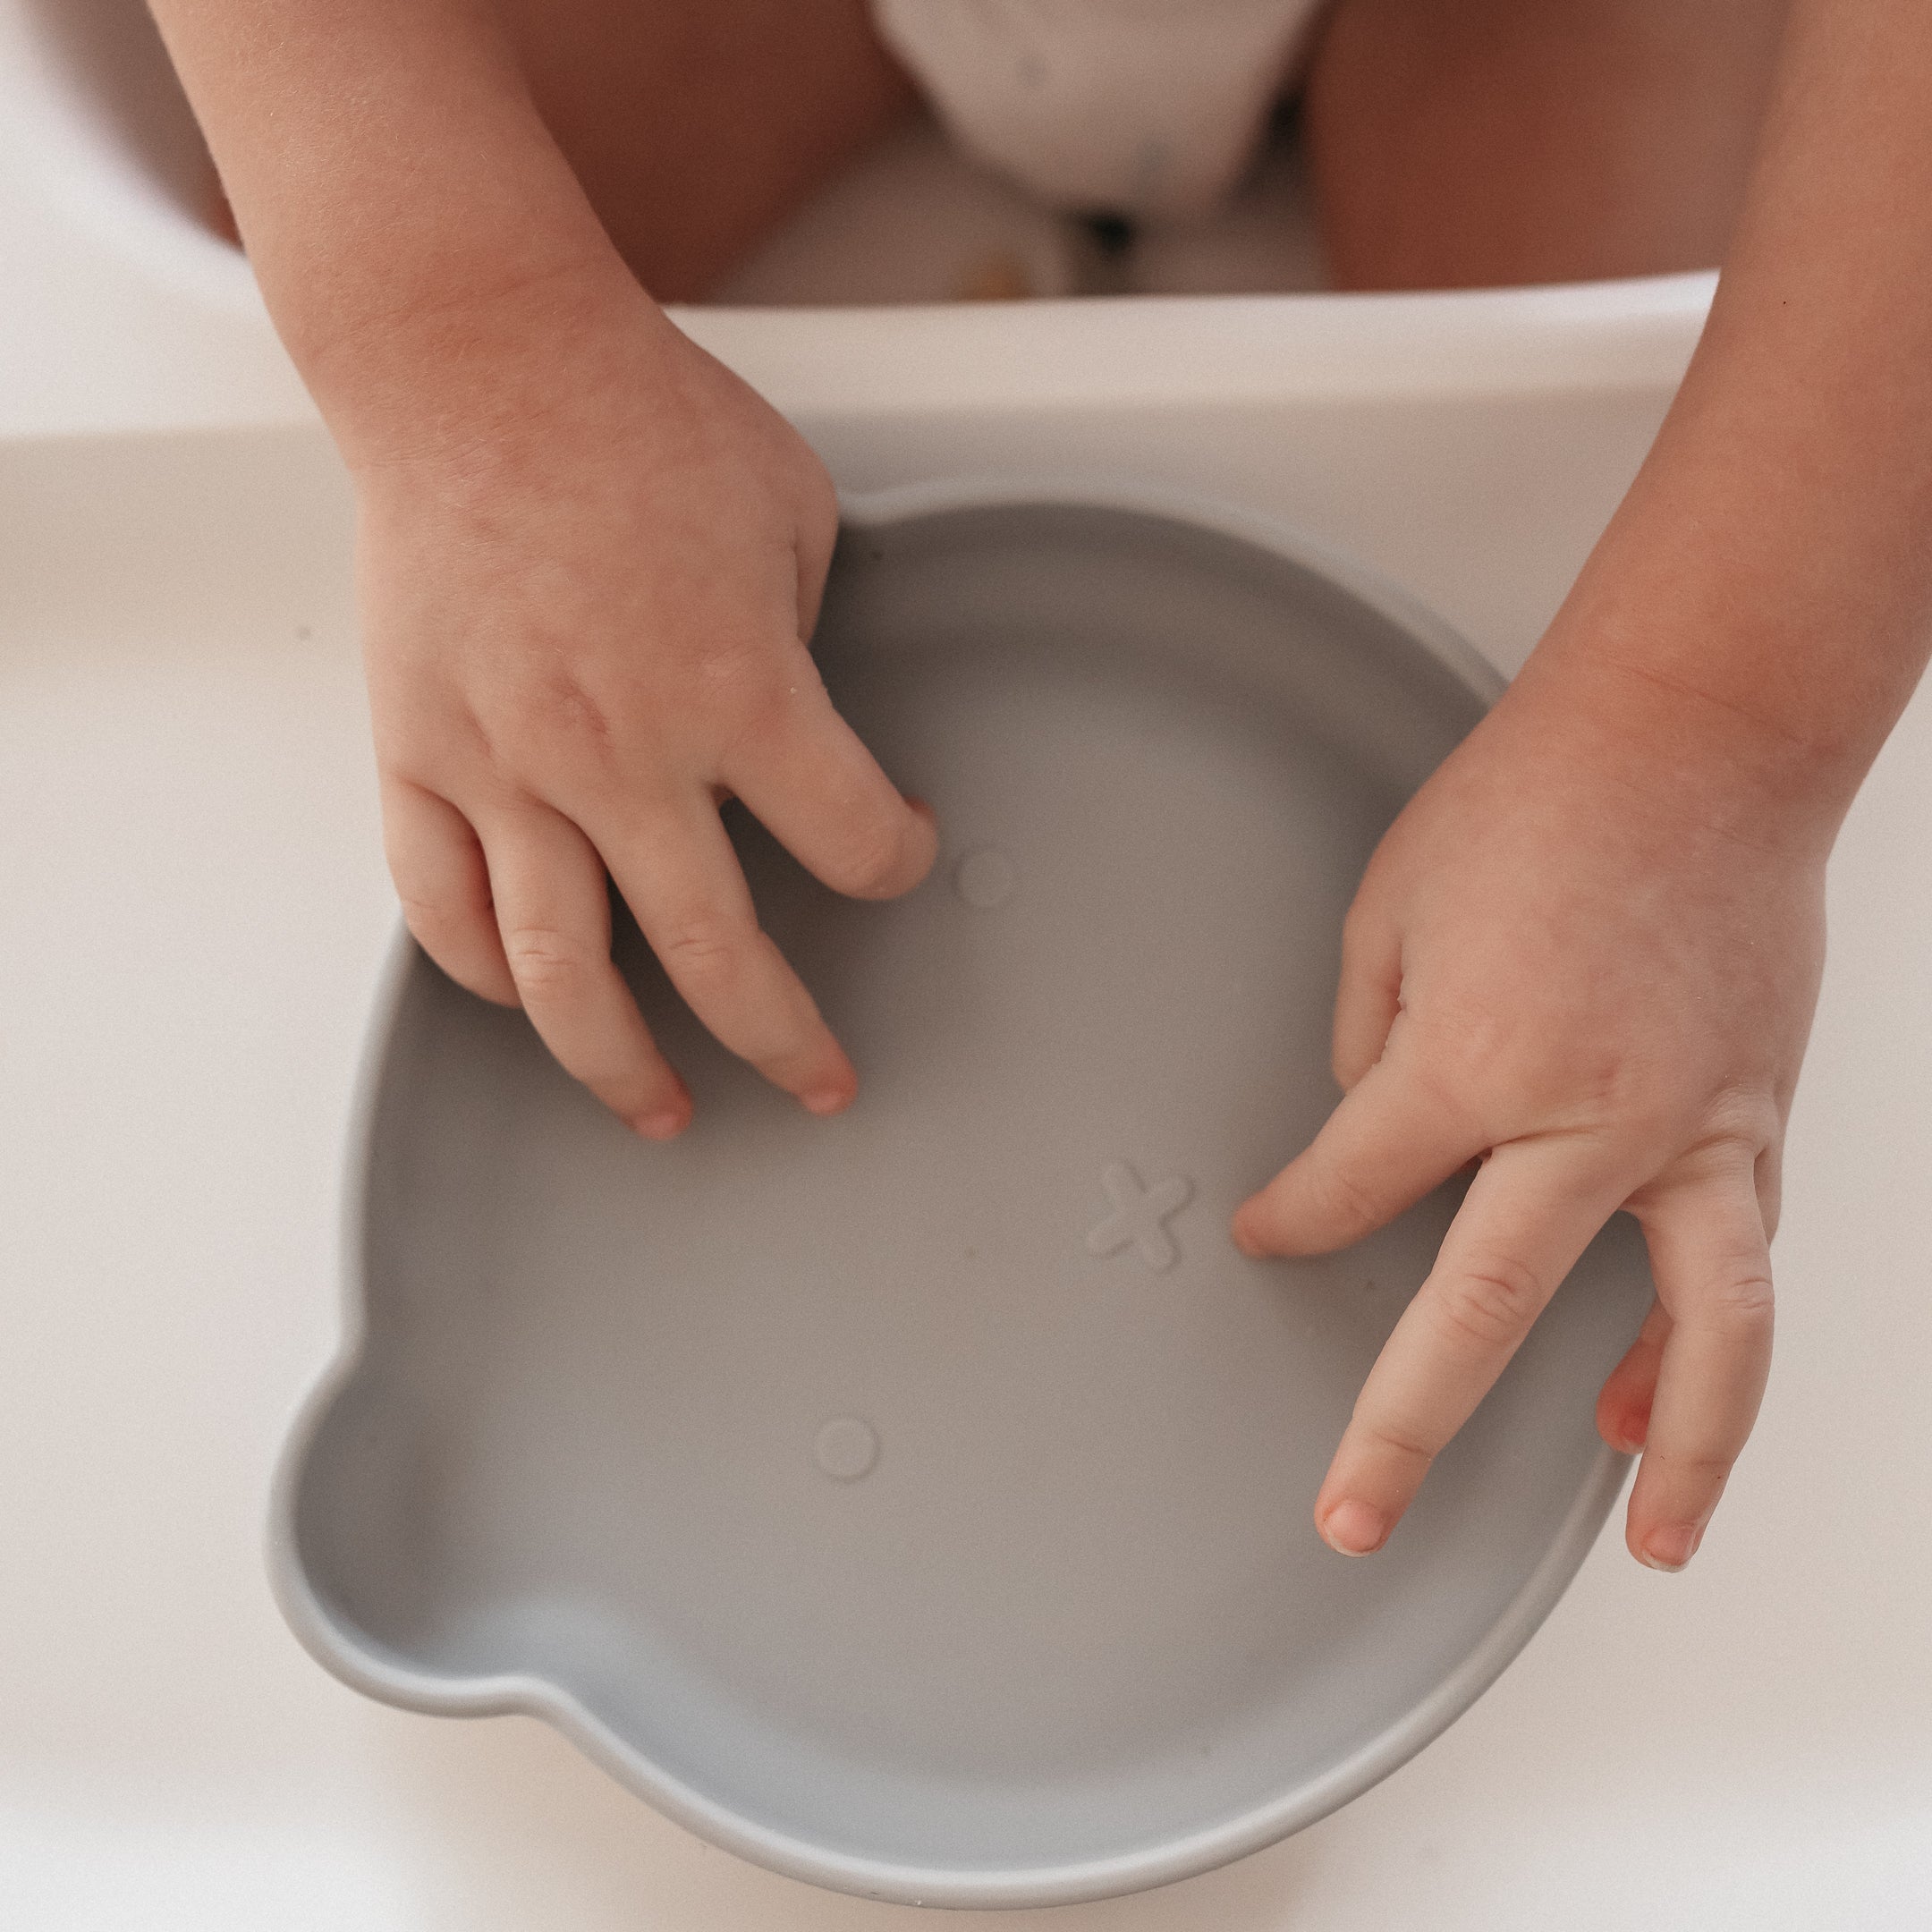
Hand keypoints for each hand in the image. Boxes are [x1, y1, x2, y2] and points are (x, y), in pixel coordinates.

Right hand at [358, 304, 935, 1135]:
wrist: (476, 361)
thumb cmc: (638, 418)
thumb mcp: (793, 514)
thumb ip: (806, 644)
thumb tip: (808, 725)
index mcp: (737, 691)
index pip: (852, 842)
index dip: (897, 861)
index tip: (899, 853)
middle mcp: (621, 754)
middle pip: (718, 956)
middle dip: (786, 1041)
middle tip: (821, 1083)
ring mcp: (507, 766)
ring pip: (561, 975)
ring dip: (622, 1065)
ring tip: (665, 1111)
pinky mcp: (419, 754)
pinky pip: (444, 906)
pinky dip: (486, 972)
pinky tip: (528, 1000)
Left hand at [1232, 656, 1828, 1570]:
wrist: (1696, 732)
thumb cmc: (1537, 801)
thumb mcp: (1391, 910)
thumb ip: (1370, 1046)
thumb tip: (1366, 1135)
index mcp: (1471, 1061)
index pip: (1350, 1192)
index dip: (1294, 1223)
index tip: (1266, 1237)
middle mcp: (1590, 1120)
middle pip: (1483, 1318)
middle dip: (1401, 1432)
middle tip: (1352, 1518)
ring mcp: (1695, 1129)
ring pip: (1705, 1333)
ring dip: (1682, 1454)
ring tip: (1654, 1542)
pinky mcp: (1759, 1114)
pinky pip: (1743, 1256)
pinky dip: (1714, 1337)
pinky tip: (1673, 1392)